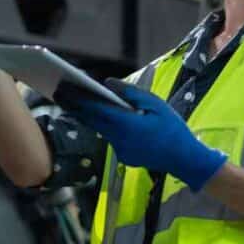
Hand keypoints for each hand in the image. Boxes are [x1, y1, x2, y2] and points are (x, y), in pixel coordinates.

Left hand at [57, 79, 227, 190]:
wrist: (184, 159)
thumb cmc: (174, 129)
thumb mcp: (156, 105)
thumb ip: (131, 93)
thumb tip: (108, 83)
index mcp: (127, 125)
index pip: (97, 109)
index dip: (79, 98)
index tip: (65, 88)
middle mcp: (118, 139)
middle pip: (92, 120)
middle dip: (75, 106)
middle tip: (59, 92)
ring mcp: (119, 150)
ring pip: (99, 130)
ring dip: (88, 116)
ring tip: (74, 102)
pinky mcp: (122, 157)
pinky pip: (110, 138)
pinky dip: (104, 127)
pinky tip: (100, 118)